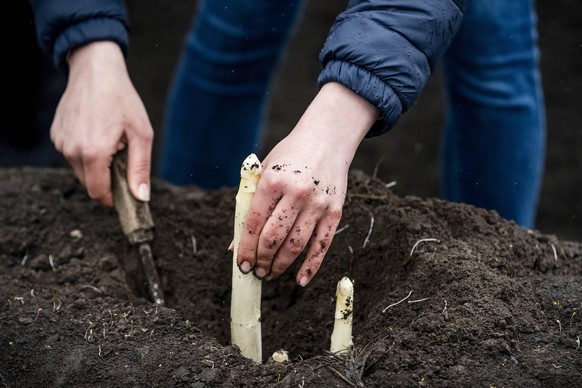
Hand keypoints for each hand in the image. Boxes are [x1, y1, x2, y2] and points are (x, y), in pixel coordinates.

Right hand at [51, 41, 152, 205]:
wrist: (95, 70)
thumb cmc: (122, 99)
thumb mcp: (141, 134)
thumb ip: (140, 168)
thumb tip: (141, 197)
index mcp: (93, 152)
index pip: (98, 192)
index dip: (113, 198)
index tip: (125, 192)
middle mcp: (71, 150)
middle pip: (89, 183)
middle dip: (107, 178)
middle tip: (122, 155)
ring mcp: (61, 142)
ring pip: (81, 169)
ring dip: (97, 164)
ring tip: (110, 139)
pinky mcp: (56, 134)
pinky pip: (72, 154)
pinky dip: (86, 151)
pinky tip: (97, 131)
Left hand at [236, 83, 378, 285]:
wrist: (327, 139)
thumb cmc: (289, 156)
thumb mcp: (264, 171)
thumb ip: (249, 205)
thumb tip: (236, 244)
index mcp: (273, 180)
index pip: (253, 223)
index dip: (245, 248)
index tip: (240, 264)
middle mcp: (296, 192)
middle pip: (274, 237)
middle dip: (261, 259)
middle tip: (255, 271)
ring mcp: (318, 203)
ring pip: (296, 245)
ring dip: (281, 265)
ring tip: (270, 274)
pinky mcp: (335, 211)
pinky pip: (322, 245)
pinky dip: (311, 266)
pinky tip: (300, 280)